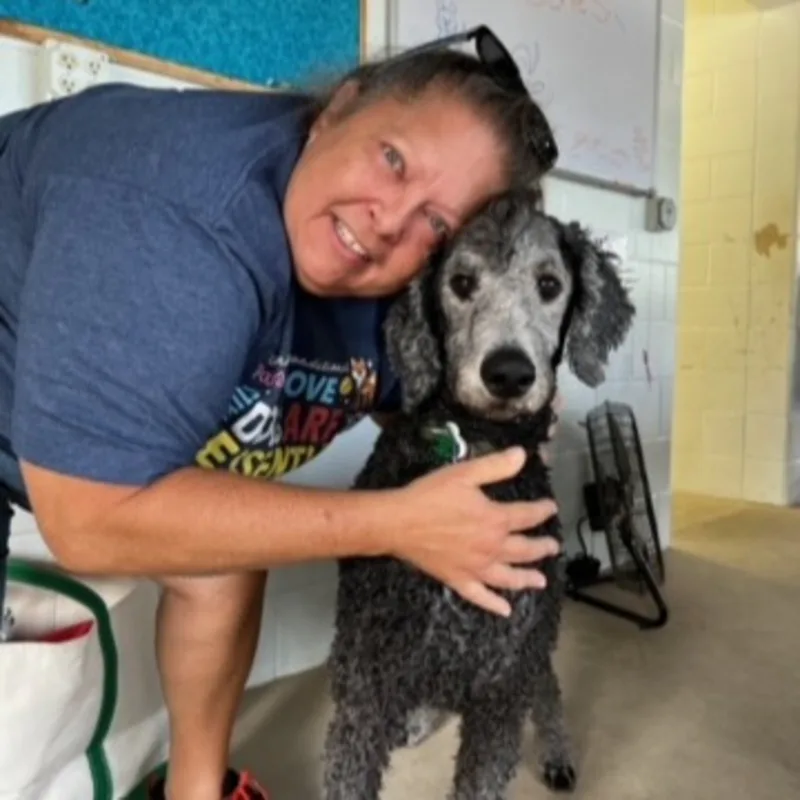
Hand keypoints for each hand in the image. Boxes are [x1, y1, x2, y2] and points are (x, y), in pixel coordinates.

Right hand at [386, 446, 559, 616]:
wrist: (399, 522)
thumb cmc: (431, 495)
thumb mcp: (464, 473)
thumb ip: (495, 466)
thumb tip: (522, 455)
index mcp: (495, 520)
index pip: (527, 516)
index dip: (542, 511)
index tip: (551, 508)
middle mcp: (491, 548)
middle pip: (524, 550)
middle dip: (541, 548)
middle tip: (553, 547)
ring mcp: (475, 568)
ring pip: (508, 577)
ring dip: (527, 579)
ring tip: (540, 581)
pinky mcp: (458, 580)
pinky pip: (480, 596)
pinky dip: (494, 604)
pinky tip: (505, 611)